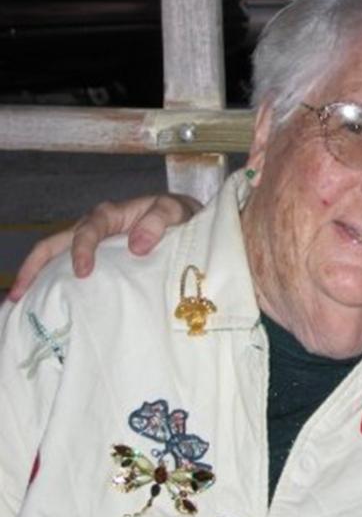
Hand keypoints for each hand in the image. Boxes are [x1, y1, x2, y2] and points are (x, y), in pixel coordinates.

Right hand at [8, 193, 200, 301]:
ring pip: (55, 257)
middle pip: (54, 244)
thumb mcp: (173, 211)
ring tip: (20, 304)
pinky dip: (54, 284)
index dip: (81, 250)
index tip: (83, 272)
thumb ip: (157, 222)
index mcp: (110, 215)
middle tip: (19, 293)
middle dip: (33, 267)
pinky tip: (46, 305)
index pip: (87, 230)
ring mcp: (93, 245)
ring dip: (37, 278)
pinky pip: (69, 269)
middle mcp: (94, 228)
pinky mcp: (99, 260)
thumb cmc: (178, 214)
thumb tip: (136, 246)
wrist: (187, 220)